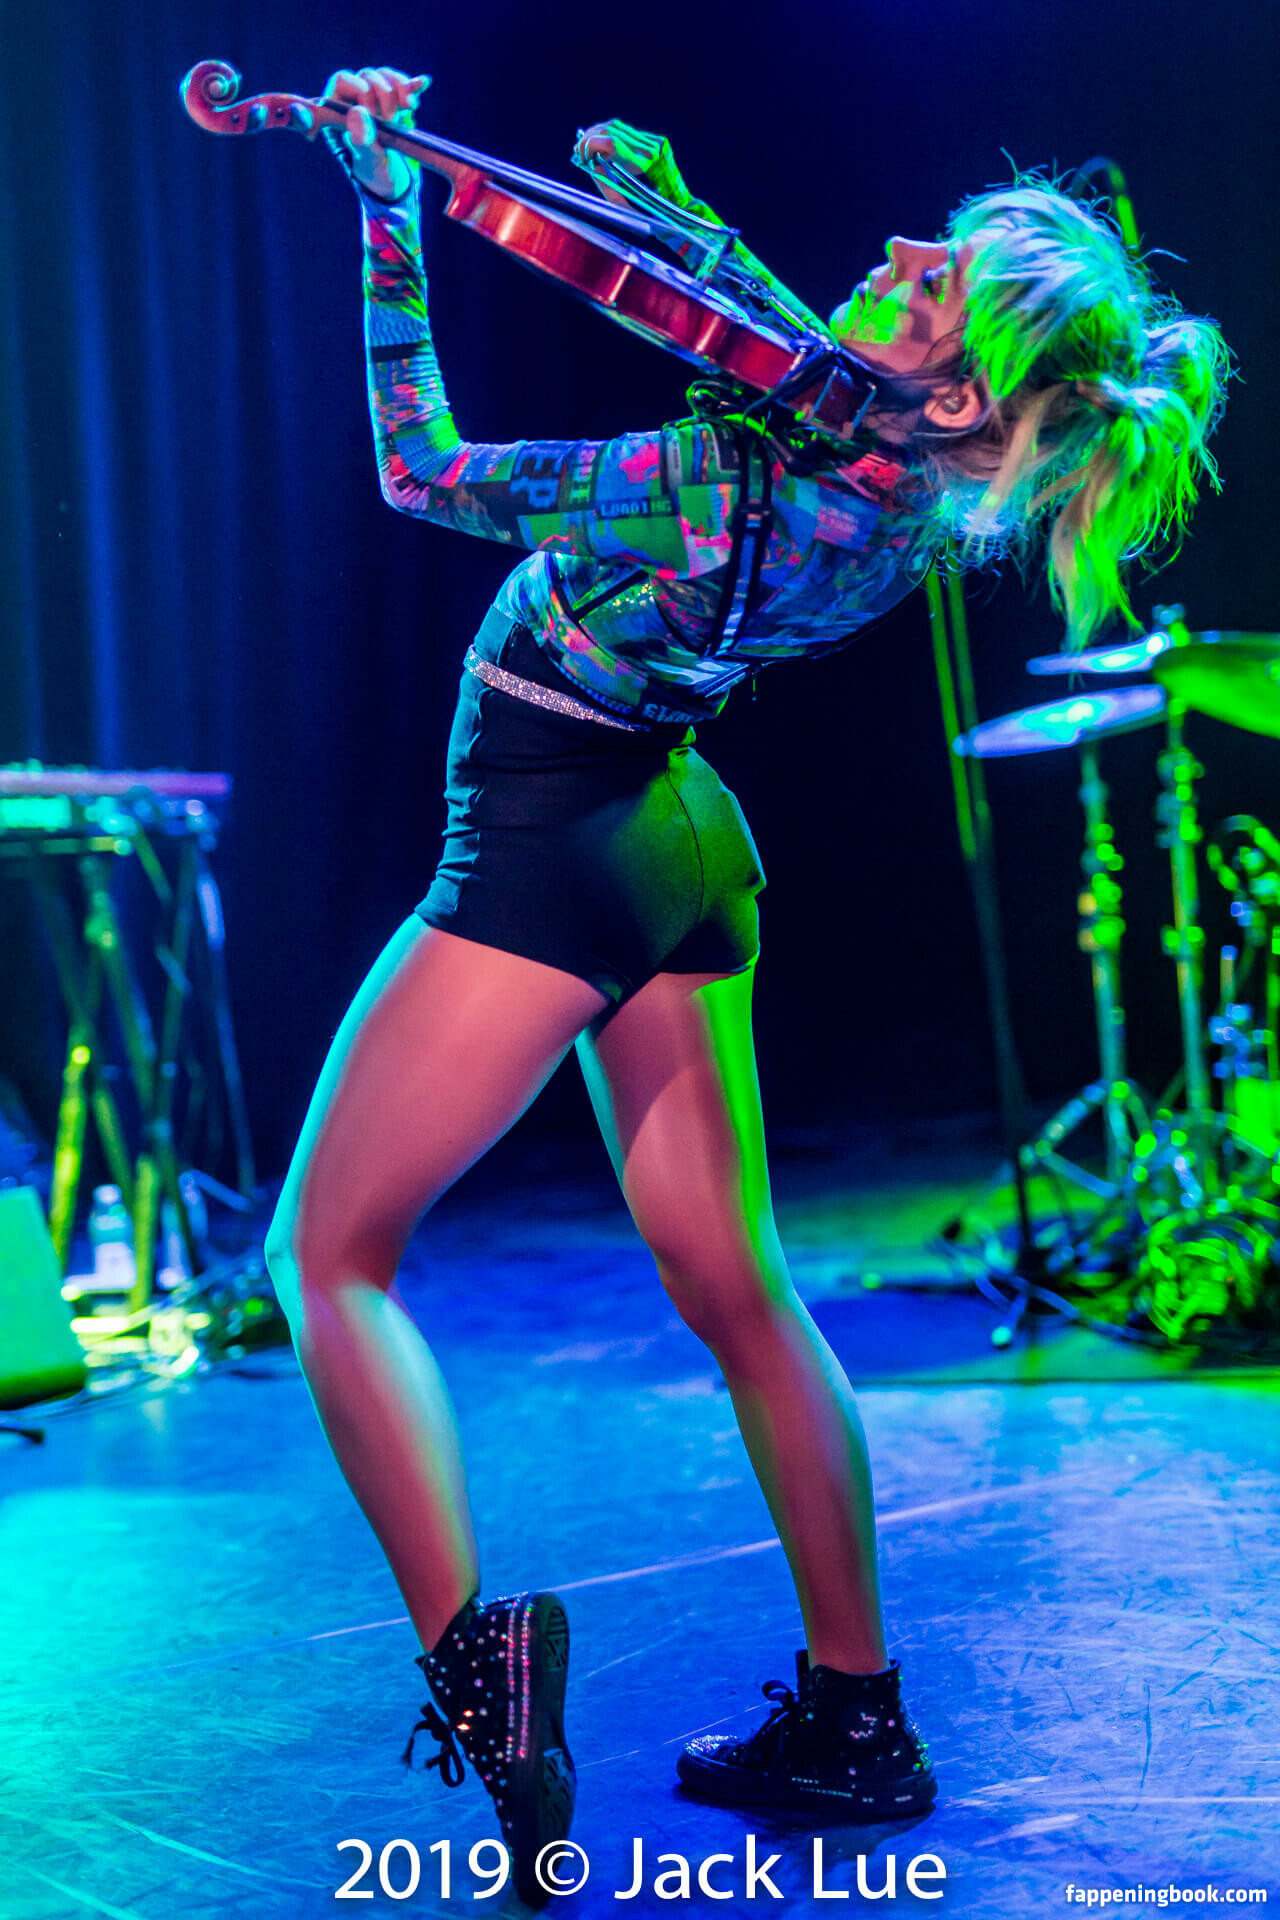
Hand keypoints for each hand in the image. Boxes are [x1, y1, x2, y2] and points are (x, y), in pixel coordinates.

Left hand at [324, 66, 430, 200]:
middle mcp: (355, 100)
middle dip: (383, 96)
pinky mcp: (396, 102)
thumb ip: (361, 140)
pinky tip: (424, 83)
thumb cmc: (375, 172)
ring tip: (409, 109)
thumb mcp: (368, 161)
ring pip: (385, 77)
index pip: (342, 81)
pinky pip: (403, 85)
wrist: (395, 181)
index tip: (371, 110)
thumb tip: (357, 113)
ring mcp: (376, 98)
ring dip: (399, 90)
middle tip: (391, 121)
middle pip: (367, 77)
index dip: (356, 87)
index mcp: (338, 111)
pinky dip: (413, 85)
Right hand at [573, 119, 694, 212]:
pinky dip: (611, 137)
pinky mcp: (656, 141)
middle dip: (591, 138)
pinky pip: (628, 133)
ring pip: (618, 127)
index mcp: (646, 163)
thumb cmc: (655, 215)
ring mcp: (656, 142)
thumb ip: (608, 185)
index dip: (591, 145)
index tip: (581, 155)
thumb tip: (591, 167)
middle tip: (578, 150)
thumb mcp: (626, 203)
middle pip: (612, 130)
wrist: (681, 209)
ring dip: (598, 134)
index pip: (612, 142)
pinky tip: (602, 146)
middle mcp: (652, 147)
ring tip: (586, 147)